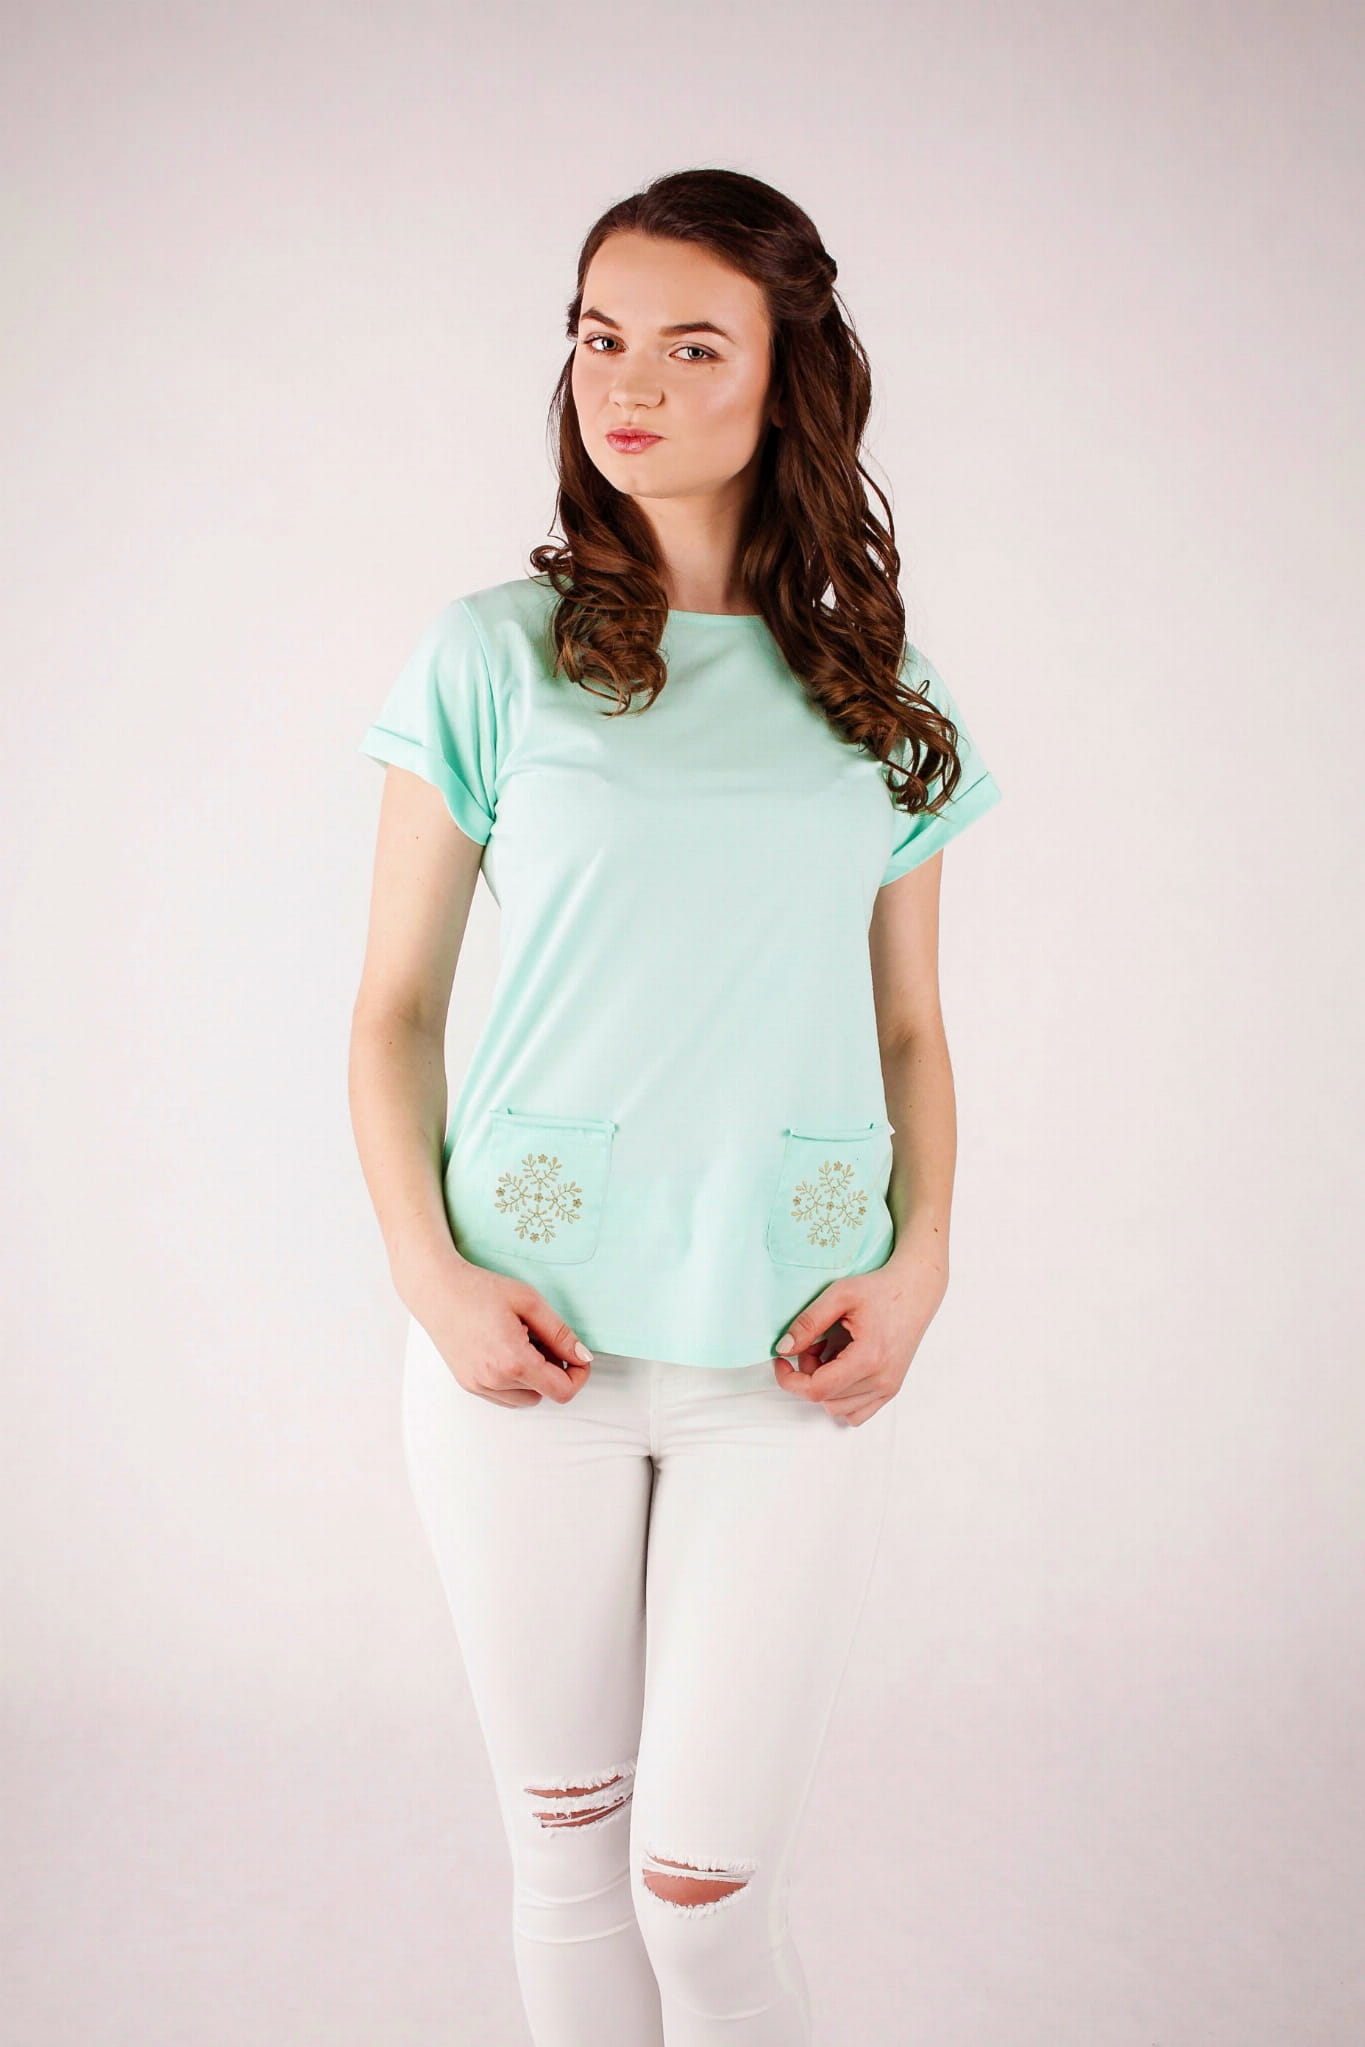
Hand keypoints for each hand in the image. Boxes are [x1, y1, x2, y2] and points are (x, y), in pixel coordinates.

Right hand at [402, 1255, 594, 1406]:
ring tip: (522, 1343)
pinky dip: (514, 1381)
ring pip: (526, 1398)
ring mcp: (479, 1386)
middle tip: (543, 1338)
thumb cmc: (480, 1289)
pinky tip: (506, 1351)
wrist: (436, 1290)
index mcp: (513, 1361)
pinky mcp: (468, 1385)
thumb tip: (583, 1357)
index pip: (562, 1391)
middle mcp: (494, 1381)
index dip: (579, 1376)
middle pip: (546, 1394)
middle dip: (554, 1371)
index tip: (578, 1356)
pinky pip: (505, 1396)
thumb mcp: (529, 1302)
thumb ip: (560, 1333)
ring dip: (534, 1378)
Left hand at [771, 1254, 947, 1425]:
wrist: (916, 1290)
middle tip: (814, 1343)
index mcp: (868, 1358)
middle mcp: (881, 1380)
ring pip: (838, 1409)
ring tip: (830, 1353)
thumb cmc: (880, 1289)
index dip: (789, 1379)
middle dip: (808, 1374)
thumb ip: (808, 1322)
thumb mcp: (839, 1294)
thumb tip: (783, 1349)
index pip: (817, 1389)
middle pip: (824, 1399)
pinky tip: (842, 1369)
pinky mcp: (891, 1389)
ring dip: (824, 1386)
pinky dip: (841, 1397)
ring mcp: (889, 1388)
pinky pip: (856, 1413)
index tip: (781, 1359)